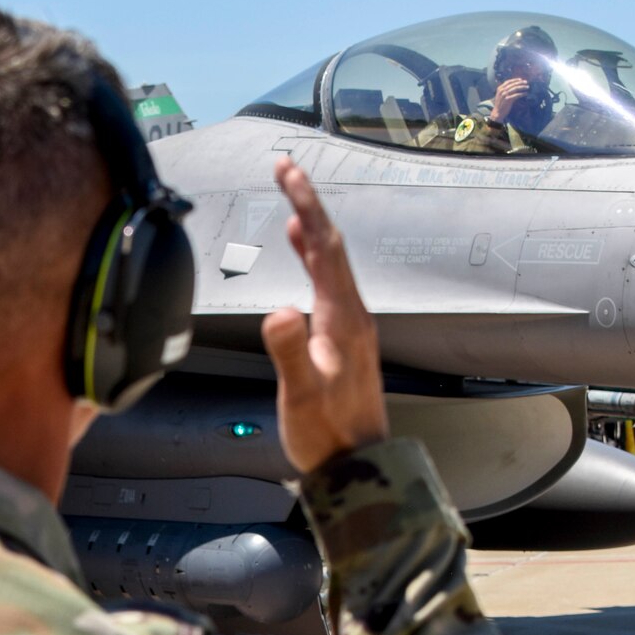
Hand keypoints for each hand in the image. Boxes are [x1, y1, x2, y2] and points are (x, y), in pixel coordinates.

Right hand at [262, 157, 389, 474]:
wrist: (356, 467)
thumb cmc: (326, 435)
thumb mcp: (301, 394)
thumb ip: (289, 352)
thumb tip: (278, 311)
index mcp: (343, 319)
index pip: (325, 248)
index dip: (307, 205)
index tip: (288, 171)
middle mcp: (353, 315)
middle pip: (331, 246)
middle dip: (308, 203)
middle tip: (286, 167)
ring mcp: (351, 327)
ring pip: (331, 263)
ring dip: (311, 227)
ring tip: (292, 199)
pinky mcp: (344, 340)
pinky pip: (328, 283)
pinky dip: (313, 258)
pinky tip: (302, 254)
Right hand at [490, 76, 528, 122]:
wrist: (498, 113)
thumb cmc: (500, 104)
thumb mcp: (501, 95)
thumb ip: (505, 90)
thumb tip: (514, 86)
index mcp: (500, 88)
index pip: (508, 82)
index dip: (515, 80)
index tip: (521, 79)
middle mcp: (502, 90)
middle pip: (513, 84)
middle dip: (520, 83)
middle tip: (526, 82)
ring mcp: (504, 95)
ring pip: (516, 88)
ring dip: (522, 87)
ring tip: (527, 87)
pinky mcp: (508, 99)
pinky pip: (517, 95)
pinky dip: (522, 94)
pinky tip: (526, 93)